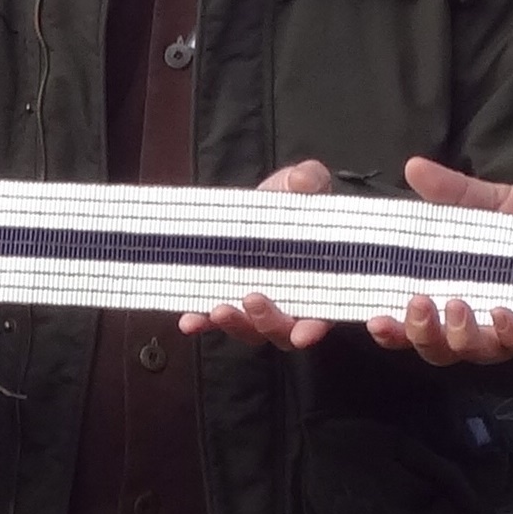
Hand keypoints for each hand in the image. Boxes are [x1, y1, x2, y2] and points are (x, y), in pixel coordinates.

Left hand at [179, 160, 336, 349]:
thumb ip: (311, 180)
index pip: (322, 313)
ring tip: (218, 310)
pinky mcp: (226, 297)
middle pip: (282, 330)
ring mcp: (257, 305)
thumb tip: (302, 180)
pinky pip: (213, 318)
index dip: (314, 327)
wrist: (266, 202)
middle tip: (253, 300)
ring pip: (249, 329)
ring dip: (234, 324)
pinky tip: (190, 320)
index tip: (305, 334)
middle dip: (269, 323)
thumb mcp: (308, 182)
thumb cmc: (296, 199)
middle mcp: (290, 302)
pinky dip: (201, 321)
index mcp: (319, 282)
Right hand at [357, 156, 512, 362]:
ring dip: (459, 335)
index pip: (420, 321)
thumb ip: (457, 194)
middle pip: (441, 348)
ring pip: (478, 351)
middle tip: (414, 307)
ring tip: (454, 306)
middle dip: (421, 334)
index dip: (394, 329)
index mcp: (463, 292)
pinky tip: (501, 312)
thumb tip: (413, 167)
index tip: (374, 317)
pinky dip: (509, 332)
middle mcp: (483, 320)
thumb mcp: (501, 204)